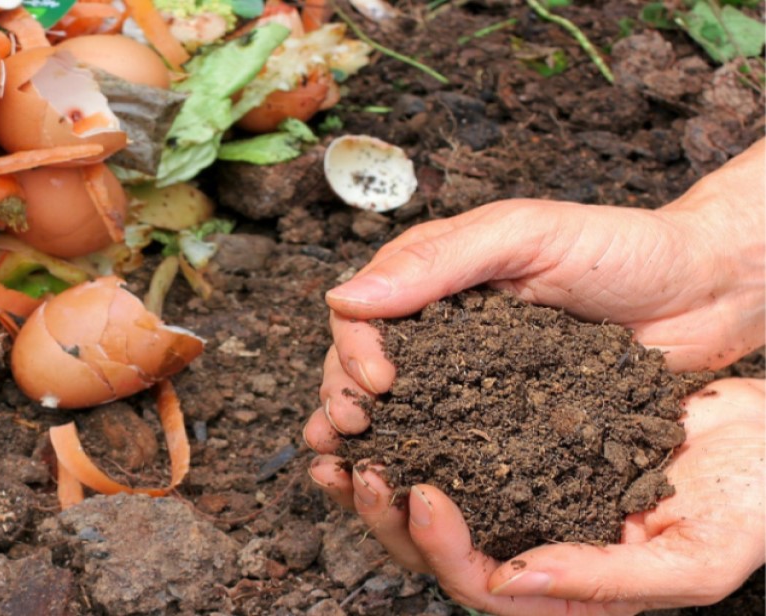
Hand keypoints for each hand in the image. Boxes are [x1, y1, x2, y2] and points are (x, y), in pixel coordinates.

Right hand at [304, 138, 764, 449]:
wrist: (702, 292)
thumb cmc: (620, 248)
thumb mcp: (525, 234)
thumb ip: (437, 262)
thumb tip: (343, 297)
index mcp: (434, 279)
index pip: (364, 315)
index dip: (354, 350)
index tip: (377, 384)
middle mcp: (442, 331)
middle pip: (366, 368)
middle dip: (345, 401)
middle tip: (349, 434)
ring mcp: (472, 378)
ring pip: (400, 412)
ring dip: (367, 442)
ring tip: (351, 473)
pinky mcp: (506, 421)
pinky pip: (454, 444)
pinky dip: (422, 466)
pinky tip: (406, 488)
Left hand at [310, 378, 764, 614]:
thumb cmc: (752, 505)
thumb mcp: (696, 558)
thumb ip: (605, 582)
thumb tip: (504, 582)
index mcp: (565, 589)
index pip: (479, 585)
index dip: (440, 547)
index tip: (419, 492)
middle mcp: (533, 547)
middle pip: (438, 548)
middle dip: (388, 513)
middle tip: (360, 465)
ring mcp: (524, 498)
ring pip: (434, 498)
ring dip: (386, 470)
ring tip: (344, 437)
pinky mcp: (523, 449)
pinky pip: (456, 445)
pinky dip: (419, 427)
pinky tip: (392, 399)